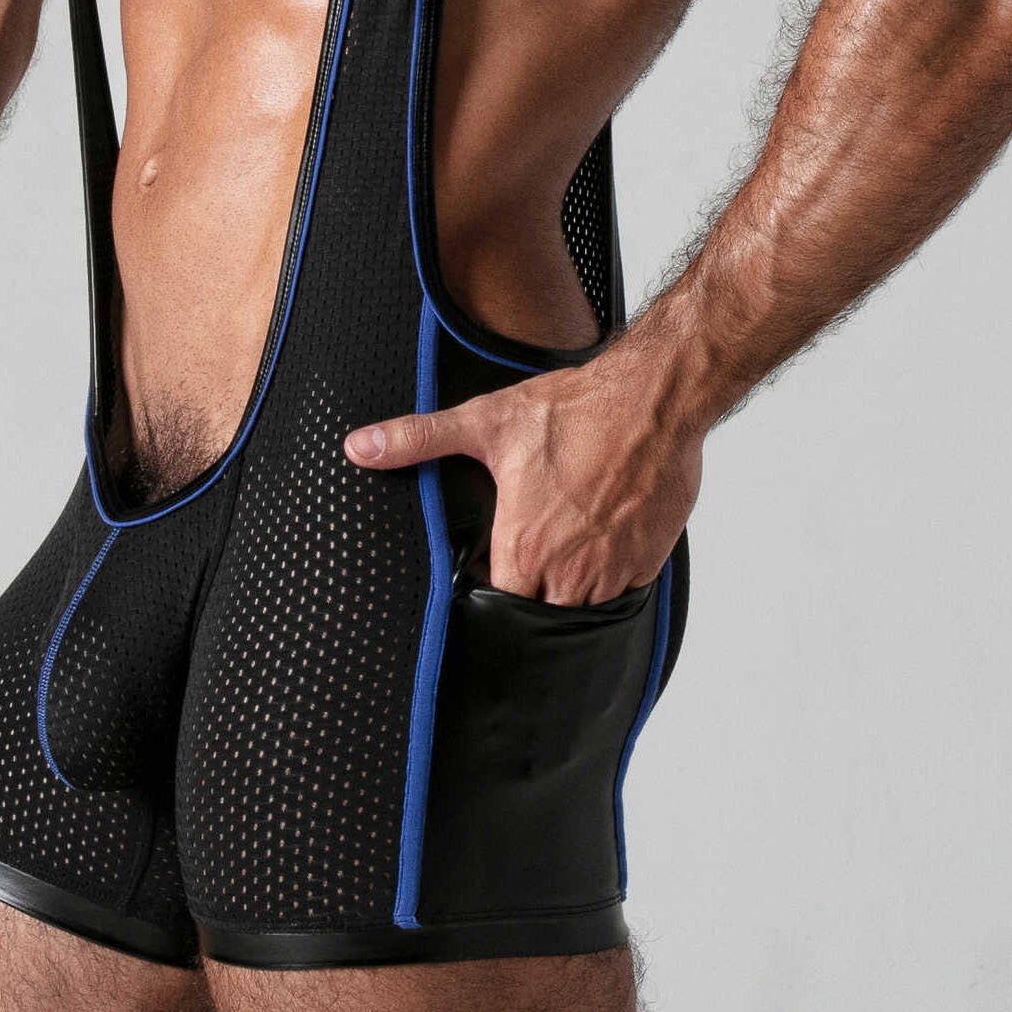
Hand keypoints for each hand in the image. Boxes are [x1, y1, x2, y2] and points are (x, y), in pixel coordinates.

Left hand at [343, 340, 703, 604]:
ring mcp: (611, 571)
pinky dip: (609, 576)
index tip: (490, 561)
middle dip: (529, 591)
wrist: (651, 398)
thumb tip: (360, 447)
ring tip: (563, 545)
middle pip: (537, 613)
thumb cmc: (575, 410)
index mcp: (523, 548)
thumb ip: (419, 439)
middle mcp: (568, 571)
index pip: (494, 603)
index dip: (487, 586)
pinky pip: (621, 593)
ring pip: (581, 609)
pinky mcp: (647, 563)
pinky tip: (600, 538)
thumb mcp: (487, 421)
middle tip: (531, 548)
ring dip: (569, 589)